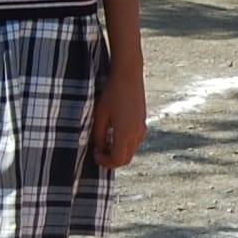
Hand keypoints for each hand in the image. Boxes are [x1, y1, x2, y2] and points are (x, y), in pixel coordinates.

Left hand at [93, 56, 148, 170]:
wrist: (128, 75)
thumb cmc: (111, 93)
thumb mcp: (99, 115)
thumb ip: (98, 135)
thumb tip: (98, 148)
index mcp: (125, 134)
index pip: (118, 160)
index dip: (105, 162)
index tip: (95, 154)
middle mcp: (137, 134)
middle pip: (126, 159)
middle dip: (112, 160)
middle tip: (99, 152)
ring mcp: (142, 128)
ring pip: (131, 150)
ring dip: (118, 151)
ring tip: (105, 141)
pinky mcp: (143, 122)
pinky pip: (135, 141)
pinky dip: (124, 143)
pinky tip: (114, 132)